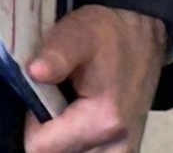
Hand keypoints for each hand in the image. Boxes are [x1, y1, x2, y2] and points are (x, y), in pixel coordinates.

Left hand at [23, 4, 165, 152]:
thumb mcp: (78, 33)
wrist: (142, 39)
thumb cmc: (106, 34)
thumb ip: (56, 55)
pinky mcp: (126, 152)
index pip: (42, 148)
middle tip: (51, 100)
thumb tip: (34, 72)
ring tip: (64, 107)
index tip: (37, 98)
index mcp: (102, 122)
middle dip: (46, 134)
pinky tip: (76, 117)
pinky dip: (75, 142)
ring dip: (62, 139)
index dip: (30, 122)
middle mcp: (116, 148)